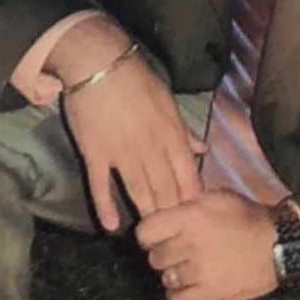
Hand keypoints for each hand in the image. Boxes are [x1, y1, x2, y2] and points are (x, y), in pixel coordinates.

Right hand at [48, 18, 204, 231]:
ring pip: (139, 190)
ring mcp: (122, 152)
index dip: (192, 199)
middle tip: (176, 236)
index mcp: (171, 133)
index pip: (187, 175)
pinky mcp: (95, 152)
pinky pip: (101, 185)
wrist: (98, 62)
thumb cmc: (135, 78)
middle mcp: (151, 147)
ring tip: (151, 236)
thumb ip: (184, 130)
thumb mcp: (167, 100)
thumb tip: (203, 150)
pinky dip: (106, 206)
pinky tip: (111, 226)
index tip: (196, 218)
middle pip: (165, 188)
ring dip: (147, 214)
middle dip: (172, 214)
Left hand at [135, 190, 276, 299]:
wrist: (279, 245)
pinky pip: (177, 299)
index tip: (158, 233)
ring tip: (187, 267)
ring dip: (173, 272)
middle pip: (154, 257)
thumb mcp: (218, 196)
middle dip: (163, 252)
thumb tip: (167, 207)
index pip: (144, 232)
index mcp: (189, 218)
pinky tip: (188, 285)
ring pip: (165, 278)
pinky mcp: (209, 294)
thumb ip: (189, 201)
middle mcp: (189, 246)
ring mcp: (198, 272)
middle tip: (177, 249)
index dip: (149, 233)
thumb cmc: (248, 216)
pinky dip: (179, 293)